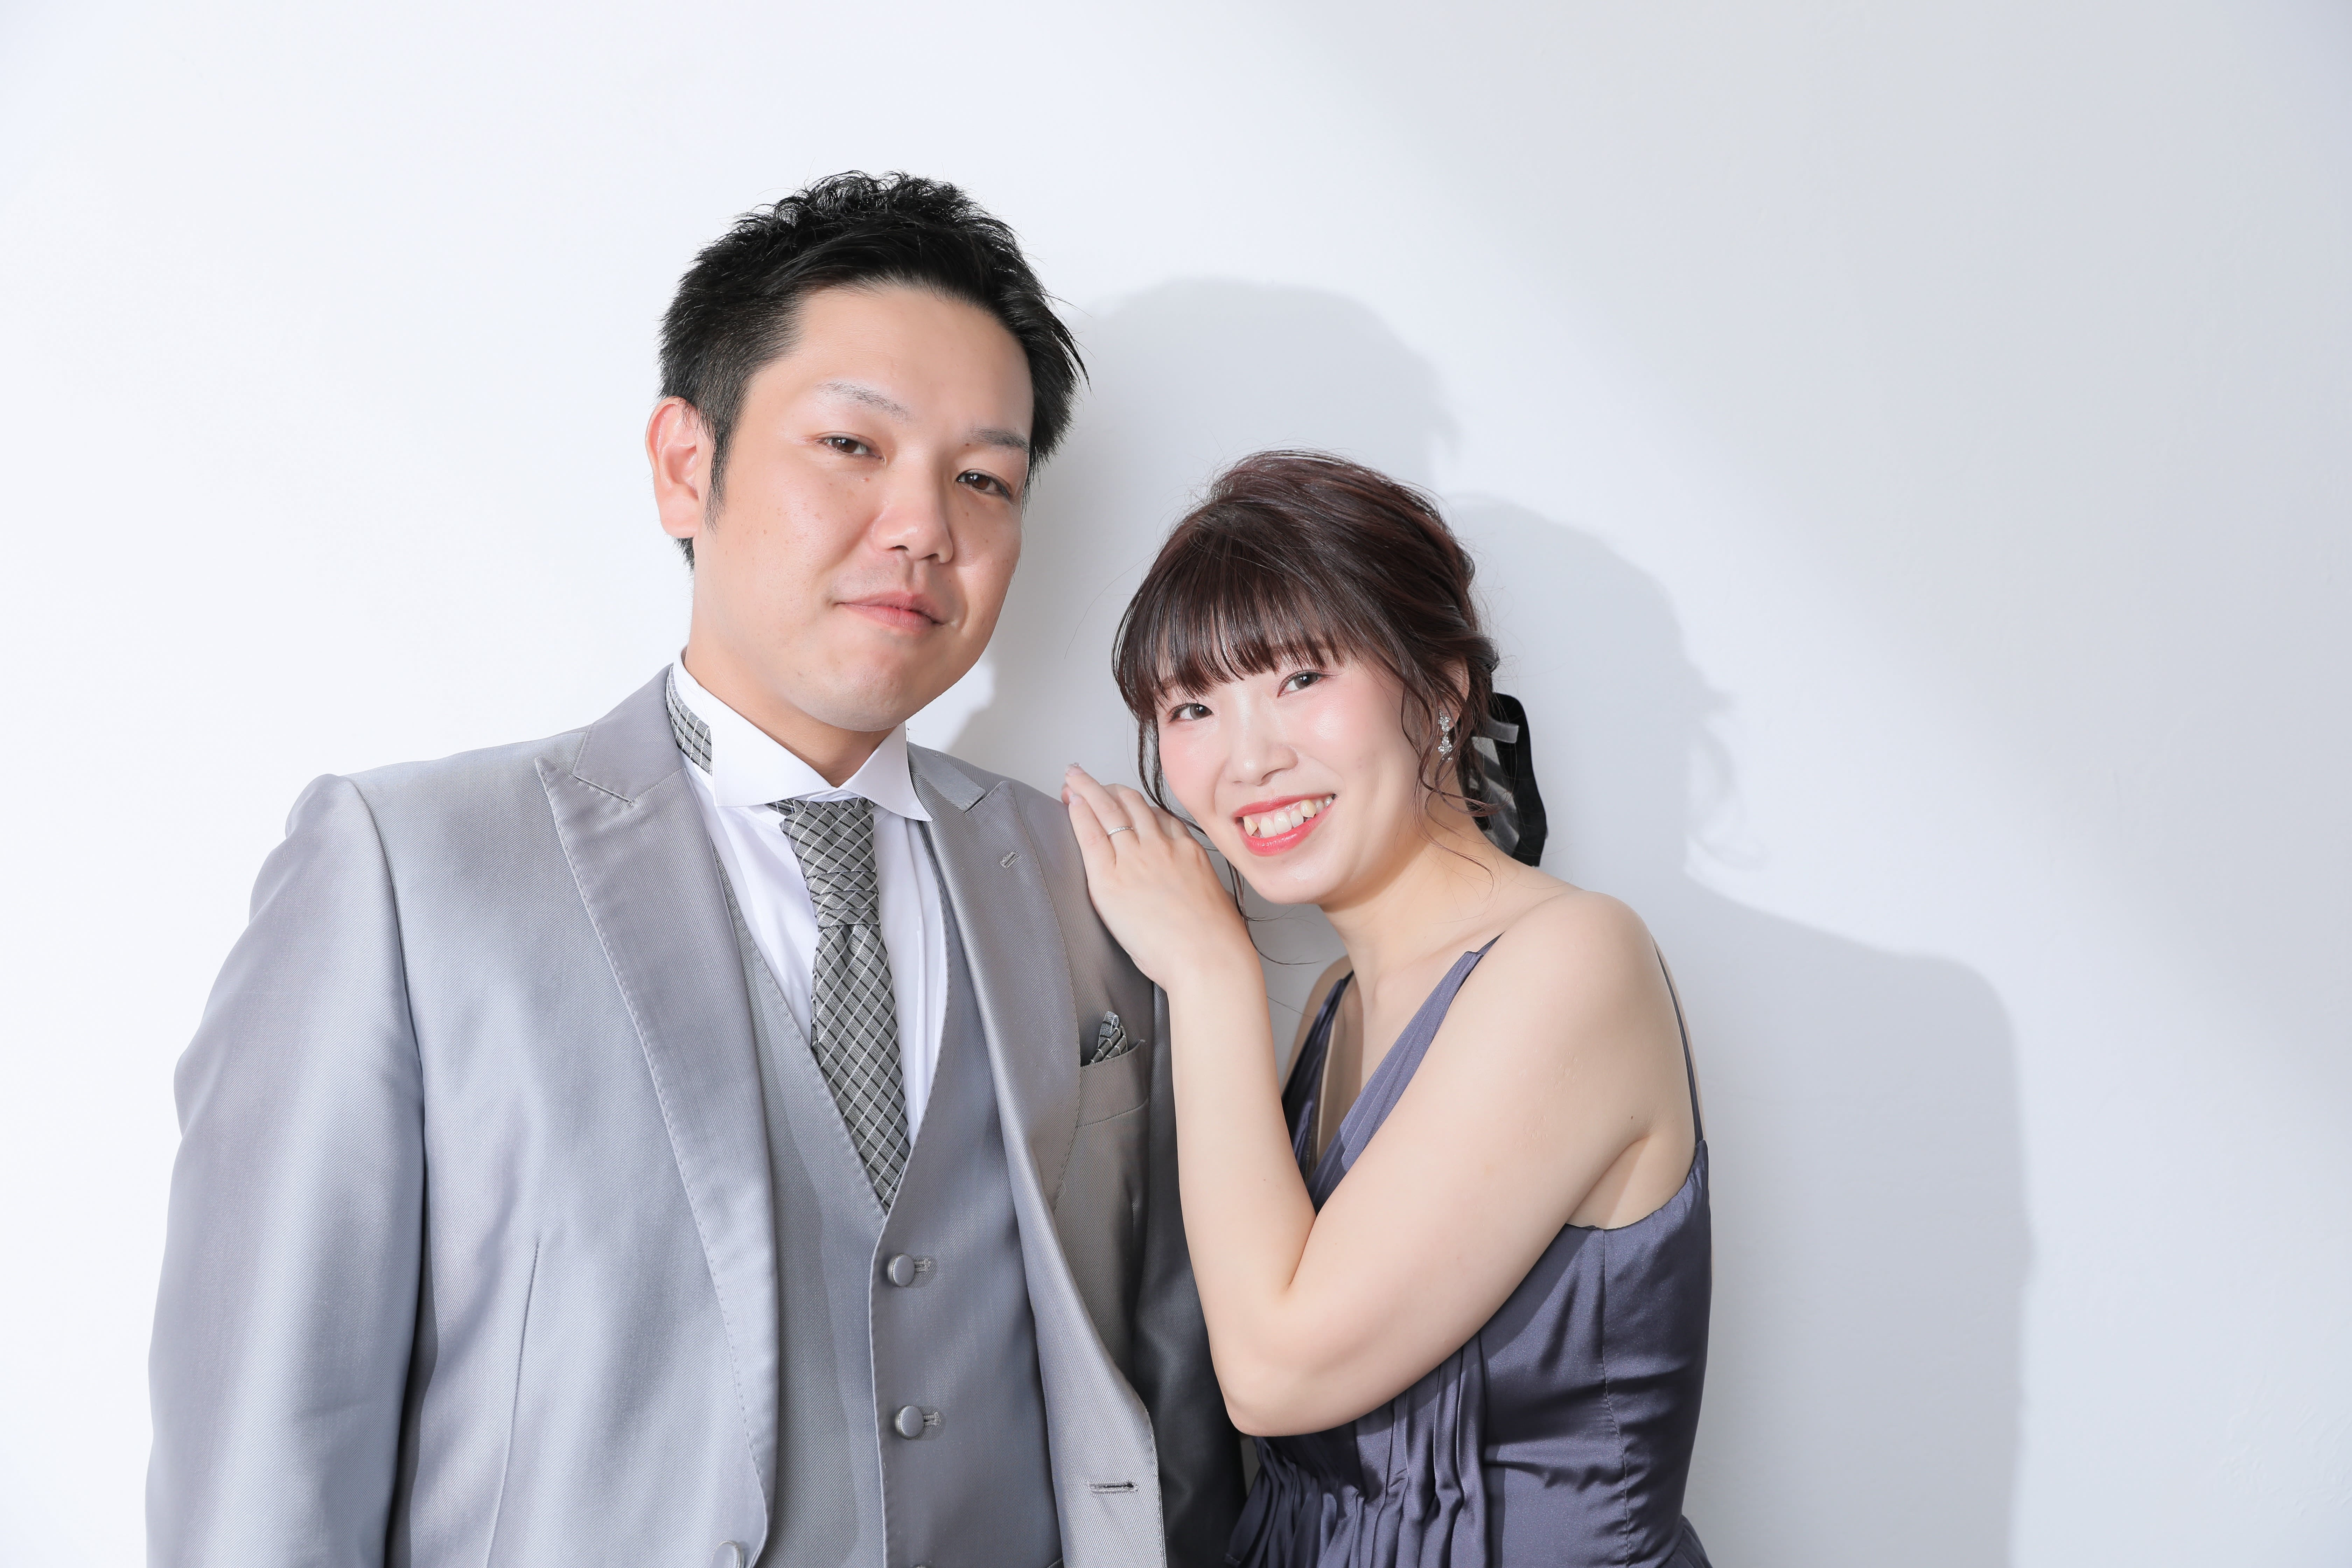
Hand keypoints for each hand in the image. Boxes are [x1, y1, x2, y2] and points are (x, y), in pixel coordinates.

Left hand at [1062, 766, 1257, 992]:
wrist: (1209, 958)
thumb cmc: (1216, 942)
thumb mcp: (1214, 900)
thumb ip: (1195, 884)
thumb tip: (1188, 891)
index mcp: (1188, 852)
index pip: (1158, 816)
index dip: (1134, 803)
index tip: (1123, 798)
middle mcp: (1161, 847)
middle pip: (1131, 803)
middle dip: (1106, 788)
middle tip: (1087, 778)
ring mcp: (1136, 859)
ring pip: (1109, 810)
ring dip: (1088, 789)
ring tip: (1073, 778)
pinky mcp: (1110, 878)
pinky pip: (1091, 835)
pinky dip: (1079, 814)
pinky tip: (1071, 802)